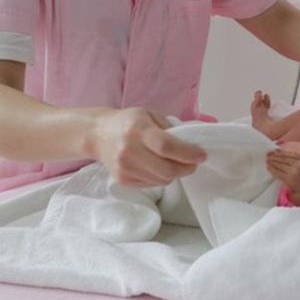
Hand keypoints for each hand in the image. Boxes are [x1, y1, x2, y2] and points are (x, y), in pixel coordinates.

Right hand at [88, 107, 206, 187]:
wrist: (98, 134)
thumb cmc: (129, 122)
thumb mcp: (150, 115)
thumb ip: (171, 128)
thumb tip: (194, 141)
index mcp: (138, 130)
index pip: (167, 146)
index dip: (188, 153)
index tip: (201, 156)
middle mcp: (129, 150)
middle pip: (166, 169)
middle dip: (186, 168)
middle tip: (193, 163)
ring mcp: (124, 168)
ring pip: (162, 179)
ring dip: (174, 174)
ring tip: (175, 163)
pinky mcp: (122, 180)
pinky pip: (152, 184)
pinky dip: (161, 178)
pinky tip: (158, 167)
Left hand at [266, 147, 299, 205]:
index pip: (290, 153)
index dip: (281, 151)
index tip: (275, 150)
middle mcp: (299, 165)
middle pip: (284, 159)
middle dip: (274, 156)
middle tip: (268, 155)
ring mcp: (294, 172)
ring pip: (280, 165)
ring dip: (272, 162)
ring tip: (267, 161)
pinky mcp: (288, 179)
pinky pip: (278, 173)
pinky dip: (272, 170)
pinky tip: (269, 168)